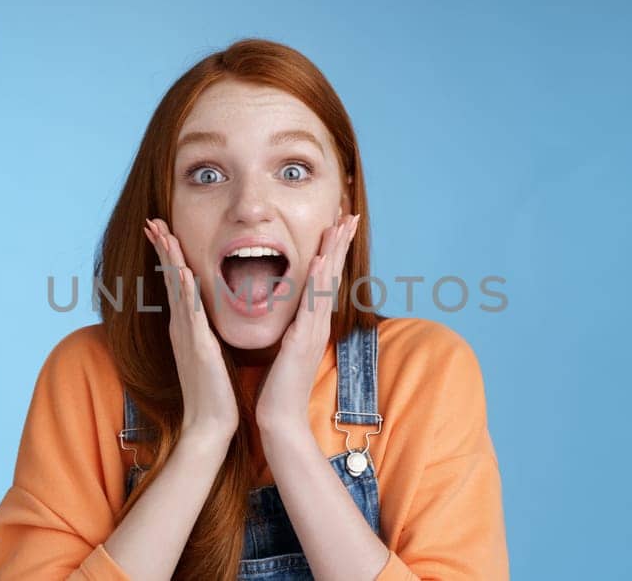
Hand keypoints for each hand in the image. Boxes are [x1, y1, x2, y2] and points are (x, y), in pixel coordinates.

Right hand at [144, 219, 238, 444]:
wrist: (209, 423)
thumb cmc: (211, 391)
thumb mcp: (205, 353)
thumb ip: (201, 333)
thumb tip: (200, 317)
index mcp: (185, 327)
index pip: (176, 283)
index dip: (168, 256)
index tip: (162, 230)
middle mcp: (182, 327)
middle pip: (171, 279)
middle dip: (162, 249)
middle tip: (152, 221)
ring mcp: (188, 336)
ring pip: (178, 290)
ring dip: (171, 261)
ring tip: (163, 235)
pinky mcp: (199, 348)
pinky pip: (192, 314)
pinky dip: (188, 292)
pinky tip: (186, 273)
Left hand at [256, 213, 360, 427]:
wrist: (281, 417)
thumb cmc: (281, 386)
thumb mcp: (289, 350)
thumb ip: (296, 330)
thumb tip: (298, 316)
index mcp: (311, 323)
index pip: (324, 279)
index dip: (332, 251)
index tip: (337, 225)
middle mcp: (317, 323)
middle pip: (332, 274)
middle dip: (340, 243)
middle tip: (350, 214)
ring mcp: (313, 330)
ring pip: (326, 283)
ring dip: (334, 253)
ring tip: (340, 226)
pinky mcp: (303, 340)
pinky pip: (312, 305)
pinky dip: (319, 282)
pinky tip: (322, 262)